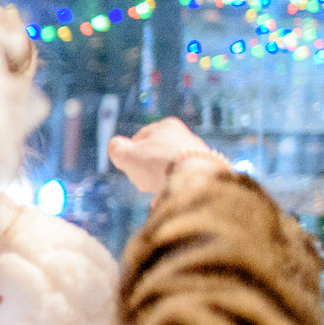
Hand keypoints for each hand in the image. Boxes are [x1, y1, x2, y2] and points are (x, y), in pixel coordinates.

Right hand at [107, 117, 224, 194]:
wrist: (195, 181)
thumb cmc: (157, 165)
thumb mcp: (126, 155)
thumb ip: (116, 148)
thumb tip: (116, 146)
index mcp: (166, 126)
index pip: (140, 139)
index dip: (130, 155)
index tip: (130, 167)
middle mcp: (185, 137)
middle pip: (155, 155)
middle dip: (147, 169)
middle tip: (143, 181)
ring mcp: (199, 154)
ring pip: (169, 169)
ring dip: (160, 181)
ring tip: (157, 192)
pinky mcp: (207, 172)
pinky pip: (183, 182)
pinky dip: (174, 189)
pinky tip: (169, 198)